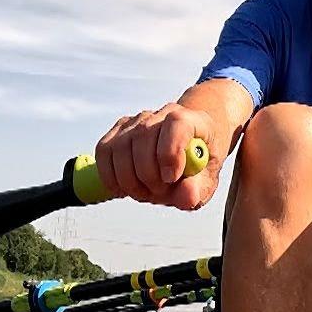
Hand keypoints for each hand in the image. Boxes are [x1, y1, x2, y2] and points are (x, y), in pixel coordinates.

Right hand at [93, 103, 221, 210]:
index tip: (170, 178)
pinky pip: (104, 152)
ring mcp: (137, 120)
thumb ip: (198, 189)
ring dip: (130, 180)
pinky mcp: (118, 131)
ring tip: (146, 192)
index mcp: (193, 121)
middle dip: (148, 175)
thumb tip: (187, 197)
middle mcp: (163, 114)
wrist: (185, 149)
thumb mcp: (206, 181)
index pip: (177, 123)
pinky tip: (125, 189)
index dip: (170, 152)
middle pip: (144, 136)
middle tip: (159, 193)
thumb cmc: (196, 164)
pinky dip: (110, 177)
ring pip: (121, 147)